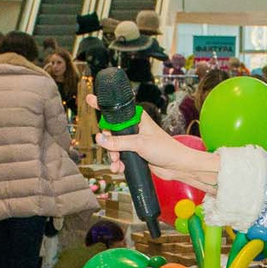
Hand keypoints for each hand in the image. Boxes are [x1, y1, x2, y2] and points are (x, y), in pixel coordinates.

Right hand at [96, 112, 219, 191]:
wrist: (177, 166)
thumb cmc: (166, 149)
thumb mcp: (140, 144)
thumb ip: (119, 142)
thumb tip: (101, 139)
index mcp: (137, 119)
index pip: (117, 110)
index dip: (103, 106)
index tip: (90, 99)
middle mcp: (134, 128)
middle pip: (111, 131)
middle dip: (108, 144)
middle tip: (112, 152)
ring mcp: (134, 141)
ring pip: (114, 146)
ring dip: (113, 156)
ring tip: (117, 163)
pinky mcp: (135, 154)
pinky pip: (119, 157)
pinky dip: (117, 163)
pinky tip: (119, 168)